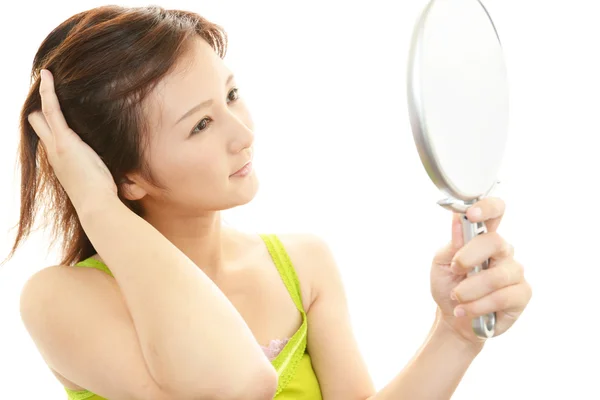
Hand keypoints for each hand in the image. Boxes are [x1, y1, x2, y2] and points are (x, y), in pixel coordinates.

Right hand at [28, 69, 117, 210]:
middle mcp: (53, 153)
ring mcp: (56, 146)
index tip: (52, 111)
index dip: (47, 124)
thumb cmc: (104, 197)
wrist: (97, 205)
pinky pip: (51, 108)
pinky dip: (48, 91)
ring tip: (49, 76)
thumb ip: (108, 170)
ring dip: (44, 97)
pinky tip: (49, 75)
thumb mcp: (103, 179)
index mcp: (61, 162)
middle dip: (40, 108)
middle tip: (47, 89)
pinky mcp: (64, 140)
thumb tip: (134, 178)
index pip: (47, 137)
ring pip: (40, 114)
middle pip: (37, 123)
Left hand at [429, 197, 531, 345]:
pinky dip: (478, 305)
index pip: (495, 212)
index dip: (487, 207)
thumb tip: (457, 219)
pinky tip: (465, 310)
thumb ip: (452, 244)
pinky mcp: (521, 294)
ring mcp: (515, 272)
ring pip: (496, 276)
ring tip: (457, 297)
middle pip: (496, 242)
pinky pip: (501, 297)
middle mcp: (502, 251)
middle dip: (469, 257)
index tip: (471, 214)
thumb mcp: (442, 264)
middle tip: (455, 270)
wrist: (454, 318)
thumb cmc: (449, 286)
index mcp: (482, 238)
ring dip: (470, 289)